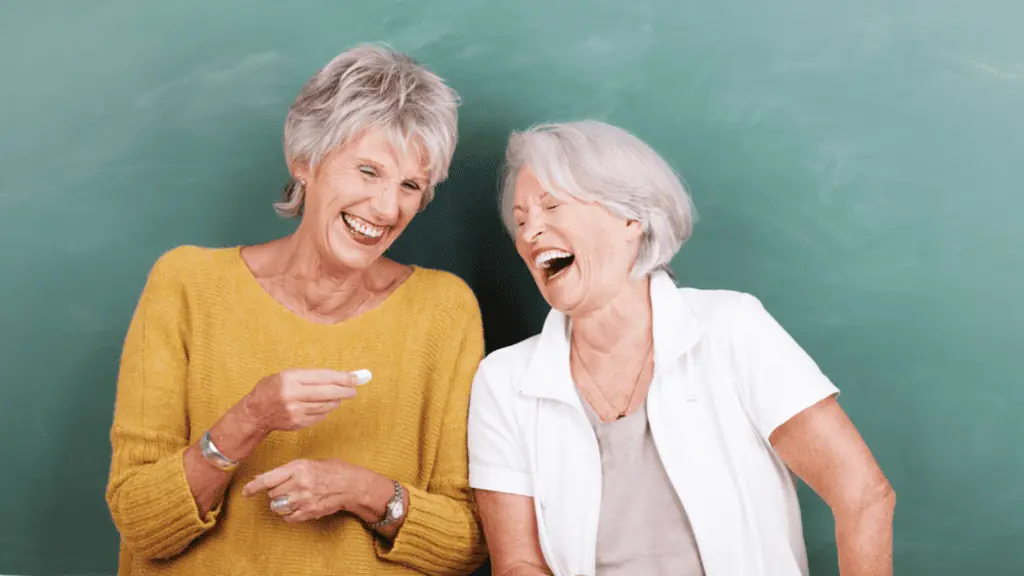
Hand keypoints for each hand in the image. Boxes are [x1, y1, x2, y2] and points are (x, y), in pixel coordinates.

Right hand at [241, 369, 369, 433]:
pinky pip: (319, 416)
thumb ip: (310, 376)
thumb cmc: (272, 389)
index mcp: (290, 379)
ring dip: (336, 401)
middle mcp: (292, 396)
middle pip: (327, 393)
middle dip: (344, 391)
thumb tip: (338, 377)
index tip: (355, 377)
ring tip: (340, 396)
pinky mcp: (297, 423)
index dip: (341, 377)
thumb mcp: (286, 375)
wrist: (255, 412)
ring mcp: (295, 411)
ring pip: (325, 406)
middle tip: (354, 390)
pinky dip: (326, 410)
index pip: (323, 377)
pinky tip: (326, 406)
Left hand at [242, 458, 370, 522]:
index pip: (269, 479)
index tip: (245, 492)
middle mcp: (300, 484)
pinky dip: (289, 514)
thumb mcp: (309, 464)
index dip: (254, 487)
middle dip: (274, 492)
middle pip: (272, 494)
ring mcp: (304, 499)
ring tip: (291, 498)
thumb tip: (261, 478)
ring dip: (280, 504)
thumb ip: (285, 471)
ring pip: (278, 507)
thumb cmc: (332, 470)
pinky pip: (288, 518)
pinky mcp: (309, 512)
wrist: (353, 485)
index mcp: (298, 468)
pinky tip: (297, 507)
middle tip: (285, 489)